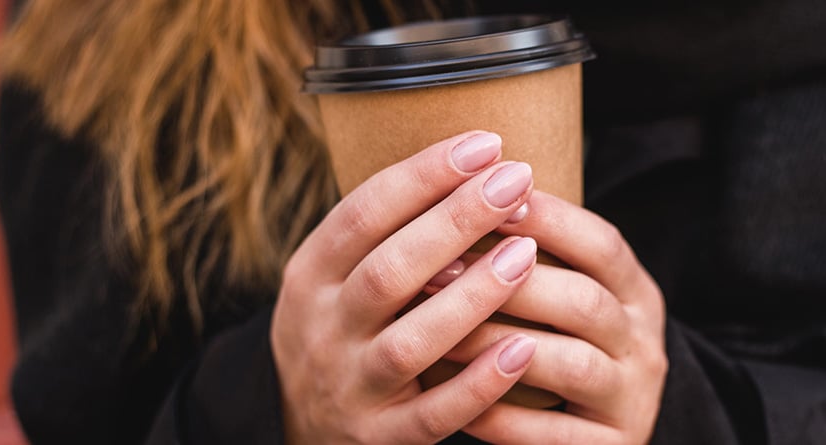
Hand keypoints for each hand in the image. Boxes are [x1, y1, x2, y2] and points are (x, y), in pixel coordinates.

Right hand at [271, 131, 541, 443]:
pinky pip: (435, 414)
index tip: (485, 144)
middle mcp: (323, 330)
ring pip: (412, 343)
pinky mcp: (380, 437)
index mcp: (310, 276)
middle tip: (516, 181)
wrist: (298, 424)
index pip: (362, 214)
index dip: (424, 175)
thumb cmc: (345, 327)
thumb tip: (474, 160)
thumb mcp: (336, 274)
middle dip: (456, 221)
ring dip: (473, 296)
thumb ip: (387, 230)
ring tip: (527, 252)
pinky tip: (525, 349)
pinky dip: (480, 383)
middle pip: (389, 270)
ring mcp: (351, 387)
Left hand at [436, 191, 669, 443]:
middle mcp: (643, 342)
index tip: (484, 194)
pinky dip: (501, 418)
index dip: (549, 219)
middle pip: (585, 302)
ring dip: (499, 346)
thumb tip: (460, 188)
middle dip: (509, 283)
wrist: (603, 437)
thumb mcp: (571, 297)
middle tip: (438, 270)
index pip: (602, 244)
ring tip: (437, 335)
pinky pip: (553, 435)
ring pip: (570, 366)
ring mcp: (630, 398)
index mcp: (635, 293)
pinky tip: (454, 403)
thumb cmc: (565, 347)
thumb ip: (534, 256)